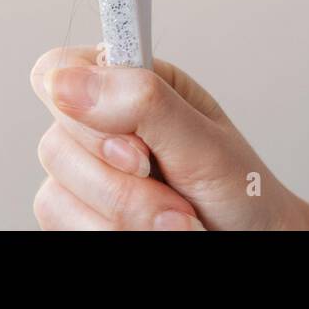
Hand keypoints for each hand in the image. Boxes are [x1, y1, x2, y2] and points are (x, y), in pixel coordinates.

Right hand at [29, 46, 308, 229]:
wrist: (253, 239)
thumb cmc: (241, 190)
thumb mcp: (204, 142)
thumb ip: (143, 103)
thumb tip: (68, 80)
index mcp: (133, 83)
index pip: (59, 69)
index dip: (80, 106)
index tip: (136, 145)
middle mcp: (102, 124)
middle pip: (55, 143)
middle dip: (125, 184)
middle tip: (180, 194)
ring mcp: (85, 172)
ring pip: (56, 194)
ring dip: (128, 217)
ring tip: (180, 219)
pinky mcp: (77, 214)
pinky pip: (60, 225)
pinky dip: (112, 235)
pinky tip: (151, 233)